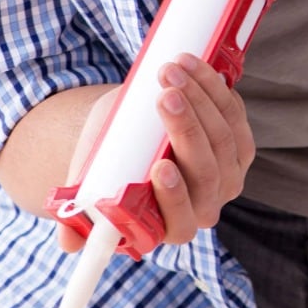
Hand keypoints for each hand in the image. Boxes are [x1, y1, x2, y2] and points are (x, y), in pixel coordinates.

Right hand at [57, 54, 254, 251]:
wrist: (127, 137)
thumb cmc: (107, 166)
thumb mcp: (89, 184)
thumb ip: (80, 211)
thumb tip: (67, 242)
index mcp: (170, 226)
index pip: (181, 221)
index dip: (174, 197)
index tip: (159, 168)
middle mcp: (205, 205)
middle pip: (207, 173)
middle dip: (187, 131)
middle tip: (164, 97)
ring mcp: (228, 173)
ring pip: (225, 139)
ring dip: (201, 100)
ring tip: (171, 71)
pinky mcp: (239, 142)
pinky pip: (235, 114)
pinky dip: (214, 87)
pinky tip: (192, 65)